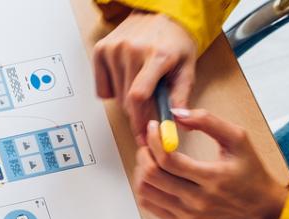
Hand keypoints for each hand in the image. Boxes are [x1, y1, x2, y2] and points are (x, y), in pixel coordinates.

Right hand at [93, 12, 197, 148]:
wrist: (161, 13)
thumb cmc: (175, 40)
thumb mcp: (187, 67)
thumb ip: (181, 97)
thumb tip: (175, 123)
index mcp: (157, 55)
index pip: (138, 96)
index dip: (139, 121)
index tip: (142, 136)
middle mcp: (132, 50)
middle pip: (127, 101)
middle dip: (138, 111)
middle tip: (149, 104)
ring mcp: (114, 49)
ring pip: (115, 97)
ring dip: (127, 99)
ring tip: (141, 82)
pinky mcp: (101, 50)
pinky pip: (103, 88)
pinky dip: (113, 90)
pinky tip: (126, 76)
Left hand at [132, 108, 288, 218]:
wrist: (260, 213)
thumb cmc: (250, 173)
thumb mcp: (238, 140)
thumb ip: (209, 122)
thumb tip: (177, 114)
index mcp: (212, 177)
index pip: (168, 160)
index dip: (154, 141)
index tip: (153, 127)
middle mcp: (197, 200)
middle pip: (153, 176)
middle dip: (143, 153)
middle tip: (147, 142)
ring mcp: (187, 215)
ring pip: (146, 192)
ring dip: (141, 170)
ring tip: (149, 157)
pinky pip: (150, 206)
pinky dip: (145, 188)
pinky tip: (154, 175)